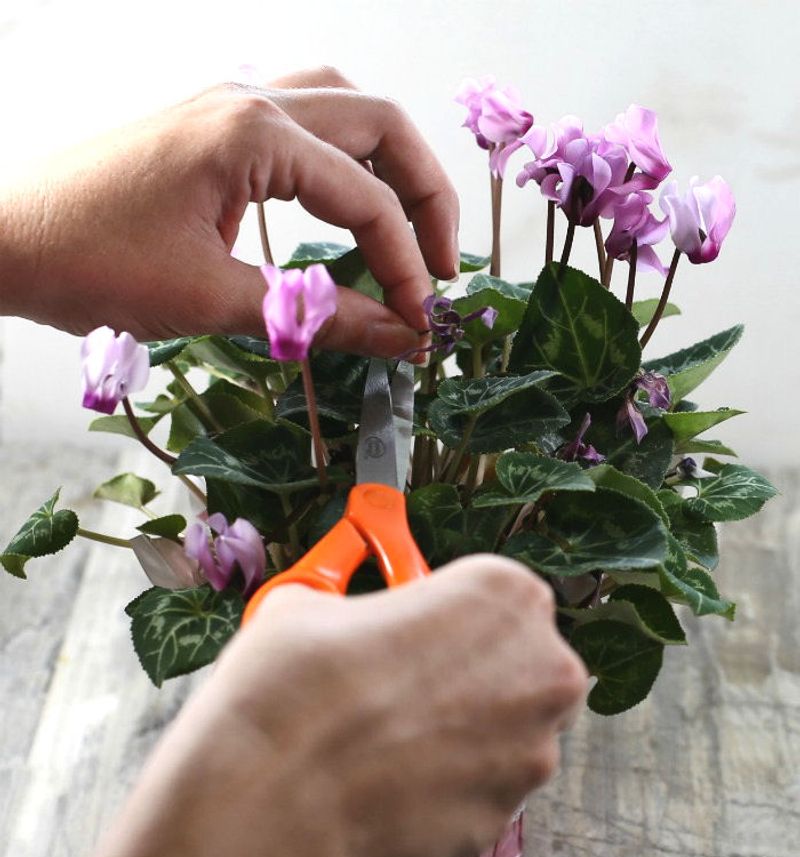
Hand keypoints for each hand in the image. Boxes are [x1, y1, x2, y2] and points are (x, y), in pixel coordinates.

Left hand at [0, 67, 458, 354]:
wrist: (2, 239)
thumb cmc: (90, 265)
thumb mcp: (214, 300)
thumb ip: (317, 315)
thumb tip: (396, 340)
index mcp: (253, 132)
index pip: (368, 199)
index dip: (406, 268)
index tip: (419, 325)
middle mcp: (251, 97)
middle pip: (381, 125)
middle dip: (425, 198)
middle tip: (440, 268)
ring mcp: (230, 100)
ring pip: (346, 107)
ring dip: (390, 163)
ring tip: (408, 228)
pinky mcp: (213, 121)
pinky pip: (305, 118)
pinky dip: (343, 156)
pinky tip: (347, 197)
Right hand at [57, 557, 585, 856]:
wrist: (262, 803)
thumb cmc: (284, 685)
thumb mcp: (310, 600)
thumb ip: (356, 587)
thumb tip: (353, 582)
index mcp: (499, 593)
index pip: (500, 585)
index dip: (450, 600)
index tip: (418, 611)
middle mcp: (536, 666)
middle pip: (514, 651)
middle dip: (465, 657)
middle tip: (396, 670)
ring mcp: (531, 747)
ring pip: (505, 715)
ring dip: (460, 715)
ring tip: (382, 727)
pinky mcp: (504, 812)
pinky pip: (487, 774)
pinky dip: (452, 769)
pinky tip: (388, 773)